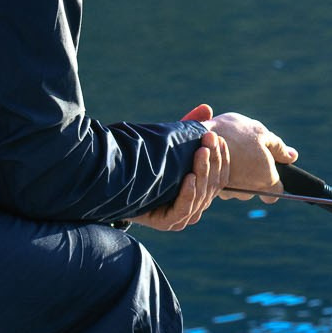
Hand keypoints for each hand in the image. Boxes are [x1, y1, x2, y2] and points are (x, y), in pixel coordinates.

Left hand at [126, 105, 228, 230]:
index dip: (221, 158)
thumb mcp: (168, 145)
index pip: (219, 176)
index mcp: (197, 189)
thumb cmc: (141, 162)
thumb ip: (187, 128)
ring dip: (203, 172)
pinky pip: (183, 209)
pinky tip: (189, 177)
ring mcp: (180, 217)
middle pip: (212, 185)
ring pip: (201, 196)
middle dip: (213, 160)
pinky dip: (188, 193)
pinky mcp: (167, 223)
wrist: (110, 181)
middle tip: (210, 139)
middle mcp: (192, 205)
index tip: (219, 139)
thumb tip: (207, 108)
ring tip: (202, 152)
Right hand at [200, 106, 297, 200]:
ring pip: (237, 188)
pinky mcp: (212, 189)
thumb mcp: (262, 134)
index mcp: (265, 180)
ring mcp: (229, 193)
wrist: (198, 137)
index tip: (269, 171)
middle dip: (253, 176)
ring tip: (230, 153)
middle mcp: (248, 191)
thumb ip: (279, 148)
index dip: (274, 184)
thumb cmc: (234, 133)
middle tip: (246, 153)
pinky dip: (222, 174)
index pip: (275, 194)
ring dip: (236, 175)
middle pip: (255, 190)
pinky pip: (221, 185)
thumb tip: (292, 156)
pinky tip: (218, 158)